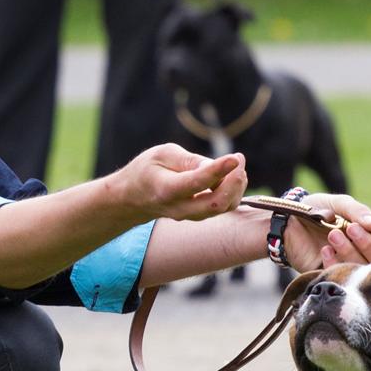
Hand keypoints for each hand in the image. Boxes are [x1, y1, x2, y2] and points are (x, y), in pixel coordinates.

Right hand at [113, 144, 246, 221]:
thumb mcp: (162, 154)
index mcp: (166, 189)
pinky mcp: (200, 215)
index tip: (235, 158)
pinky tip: (231, 175)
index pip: (196, 183)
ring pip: (223, 207)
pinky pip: (223, 207)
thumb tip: (217, 166)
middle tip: (238, 159)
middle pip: (216, 204)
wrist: (132, 199)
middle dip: (234, 182)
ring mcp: (191, 215)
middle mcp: (180, 208)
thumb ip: (189, 160)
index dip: (218, 170)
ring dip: (236, 186)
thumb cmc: (147, 171)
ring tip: (236, 163)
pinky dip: (233, 191)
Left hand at [282, 193, 370, 271]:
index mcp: (366, 236)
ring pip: (357, 269)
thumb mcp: (337, 204)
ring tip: (332, 234)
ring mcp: (342, 265)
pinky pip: (336, 275)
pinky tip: (325, 249)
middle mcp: (358, 253)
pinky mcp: (325, 274)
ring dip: (348, 252)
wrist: (285, 219)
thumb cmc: (315, 208)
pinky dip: (333, 264)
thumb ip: (357, 211)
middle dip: (366, 245)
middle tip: (350, 229)